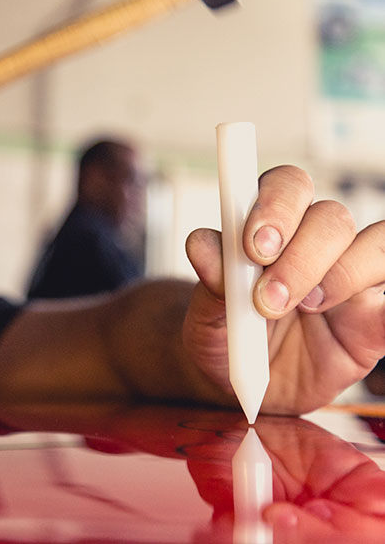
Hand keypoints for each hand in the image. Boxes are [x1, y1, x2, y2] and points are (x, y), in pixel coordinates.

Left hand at [184, 165, 384, 413]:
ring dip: (339, 275)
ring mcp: (350, 275)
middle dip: (300, 254)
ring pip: (374, 243)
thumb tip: (203, 248)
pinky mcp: (376, 315)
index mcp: (268, 228)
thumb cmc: (224, 339)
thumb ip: (211, 284)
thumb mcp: (206, 318)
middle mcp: (313, 243)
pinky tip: (366, 312)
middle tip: (268, 299)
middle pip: (330, 216)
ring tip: (305, 309)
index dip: (275, 206)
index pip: (285, 187)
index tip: (254, 248)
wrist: (247, 384)